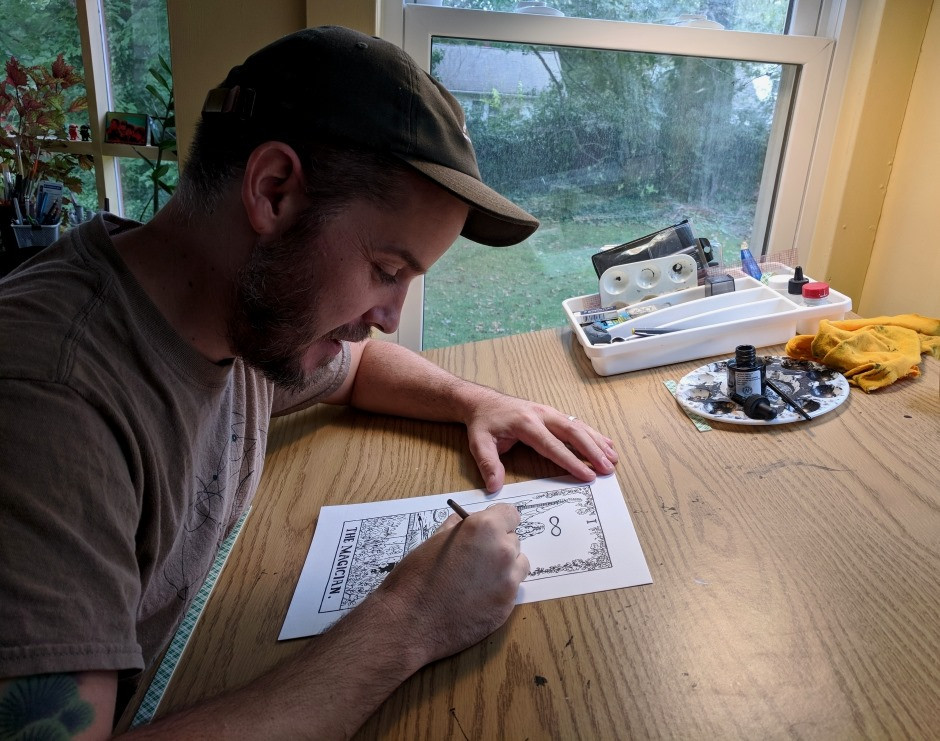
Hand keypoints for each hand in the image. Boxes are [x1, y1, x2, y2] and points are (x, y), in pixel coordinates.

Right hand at [369, 503, 528, 665]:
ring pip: (518, 565)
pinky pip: (511, 590)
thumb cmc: (416, 577)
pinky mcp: (508, 606)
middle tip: (475, 559)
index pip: (511, 514)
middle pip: (513, 541)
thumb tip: (469, 522)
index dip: (499, 521)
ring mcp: (508, 581)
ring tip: (477, 580)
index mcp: (484, 528)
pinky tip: (476, 598)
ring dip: (504, 568)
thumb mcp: (434, 539)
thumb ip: (459, 526)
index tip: (490, 530)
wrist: (411, 621)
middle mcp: (503, 551)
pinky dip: (499, 591)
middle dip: (497, 546)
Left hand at [464, 391, 617, 491]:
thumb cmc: (482, 423)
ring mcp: (549, 412)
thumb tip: (494, 486)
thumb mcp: (478, 443)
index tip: (587, 475)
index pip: (553, 446)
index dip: (571, 461)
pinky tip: (605, 443)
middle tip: (607, 468)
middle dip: (592, 451)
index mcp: (526, 424)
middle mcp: (542, 415)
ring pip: (578, 426)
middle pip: (572, 433)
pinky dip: (592, 434)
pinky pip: (575, 423)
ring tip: (613, 458)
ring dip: (596, 442)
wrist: (482, 401)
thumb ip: (488, 464)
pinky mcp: (552, 414)